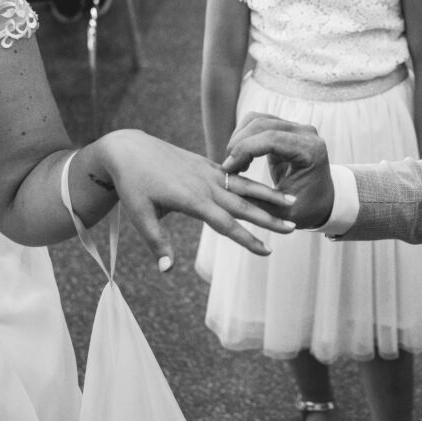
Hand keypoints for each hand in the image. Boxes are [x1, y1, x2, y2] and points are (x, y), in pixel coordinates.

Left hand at [92, 130, 296, 266]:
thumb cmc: (132, 185)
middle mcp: (205, 184)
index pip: (226, 224)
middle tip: (293, 227)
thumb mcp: (140, 216)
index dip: (247, 239)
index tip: (266, 251)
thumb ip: (157, 243)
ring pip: (244, 185)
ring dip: (268, 195)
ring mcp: (207, 171)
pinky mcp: (205, 164)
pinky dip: (252, 183)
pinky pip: (234, 174)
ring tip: (292, 201)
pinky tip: (266, 190)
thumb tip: (168, 271)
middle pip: (243, 204)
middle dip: (269, 217)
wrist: (128, 149)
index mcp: (192, 199)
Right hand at [223, 113, 334, 229]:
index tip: (227, 169)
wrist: (320, 200)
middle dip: (238, 144)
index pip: (272, 139)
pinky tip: (242, 158)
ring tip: (234, 165)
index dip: (244, 150)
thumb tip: (223, 188)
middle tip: (227, 169)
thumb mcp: (280, 212)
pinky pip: (258, 123)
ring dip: (239, 139)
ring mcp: (297, 127)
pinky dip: (244, 137)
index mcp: (311, 151)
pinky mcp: (286, 127)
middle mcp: (306, 133)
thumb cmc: (303, 208)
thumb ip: (255, 201)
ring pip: (256, 120)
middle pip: (261, 124)